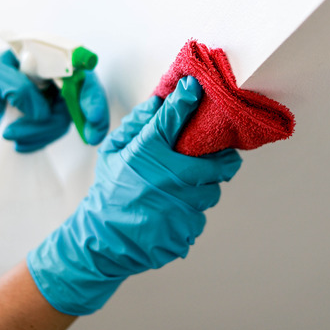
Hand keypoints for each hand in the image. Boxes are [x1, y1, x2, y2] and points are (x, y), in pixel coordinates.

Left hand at [0, 50, 108, 151]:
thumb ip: (17, 88)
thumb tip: (42, 110)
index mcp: (44, 57)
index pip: (79, 71)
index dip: (91, 93)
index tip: (92, 115)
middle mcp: (53, 75)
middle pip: (83, 97)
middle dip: (88, 118)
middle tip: (90, 138)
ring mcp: (50, 97)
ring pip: (65, 119)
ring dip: (43, 132)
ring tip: (13, 135)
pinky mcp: (44, 116)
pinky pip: (52, 132)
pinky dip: (38, 140)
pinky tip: (19, 142)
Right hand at [27, 76, 242, 314]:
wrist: (105, 240)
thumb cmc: (110, 192)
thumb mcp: (112, 153)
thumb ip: (135, 125)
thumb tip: (158, 101)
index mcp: (146, 154)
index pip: (172, 119)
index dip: (186, 100)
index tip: (195, 89)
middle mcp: (168, 178)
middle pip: (218, 163)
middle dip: (225, 159)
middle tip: (222, 158)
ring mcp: (181, 206)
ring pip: (213, 192)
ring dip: (204, 189)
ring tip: (183, 191)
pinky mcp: (188, 229)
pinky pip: (201, 216)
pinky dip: (192, 213)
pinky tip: (173, 213)